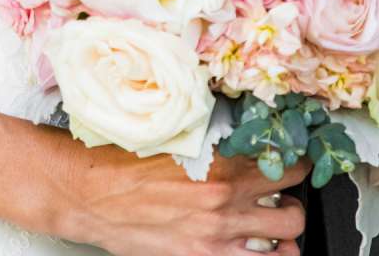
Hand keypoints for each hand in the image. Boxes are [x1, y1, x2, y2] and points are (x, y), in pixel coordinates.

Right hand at [55, 145, 306, 255]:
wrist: (84, 192)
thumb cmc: (117, 160)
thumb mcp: (170, 135)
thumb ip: (210, 139)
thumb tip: (238, 138)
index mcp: (219, 162)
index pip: (285, 163)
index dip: (294, 162)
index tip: (290, 161)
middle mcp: (223, 201)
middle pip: (293, 208)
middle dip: (293, 200)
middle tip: (282, 194)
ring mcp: (215, 236)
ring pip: (285, 243)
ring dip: (285, 234)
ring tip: (275, 227)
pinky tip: (255, 250)